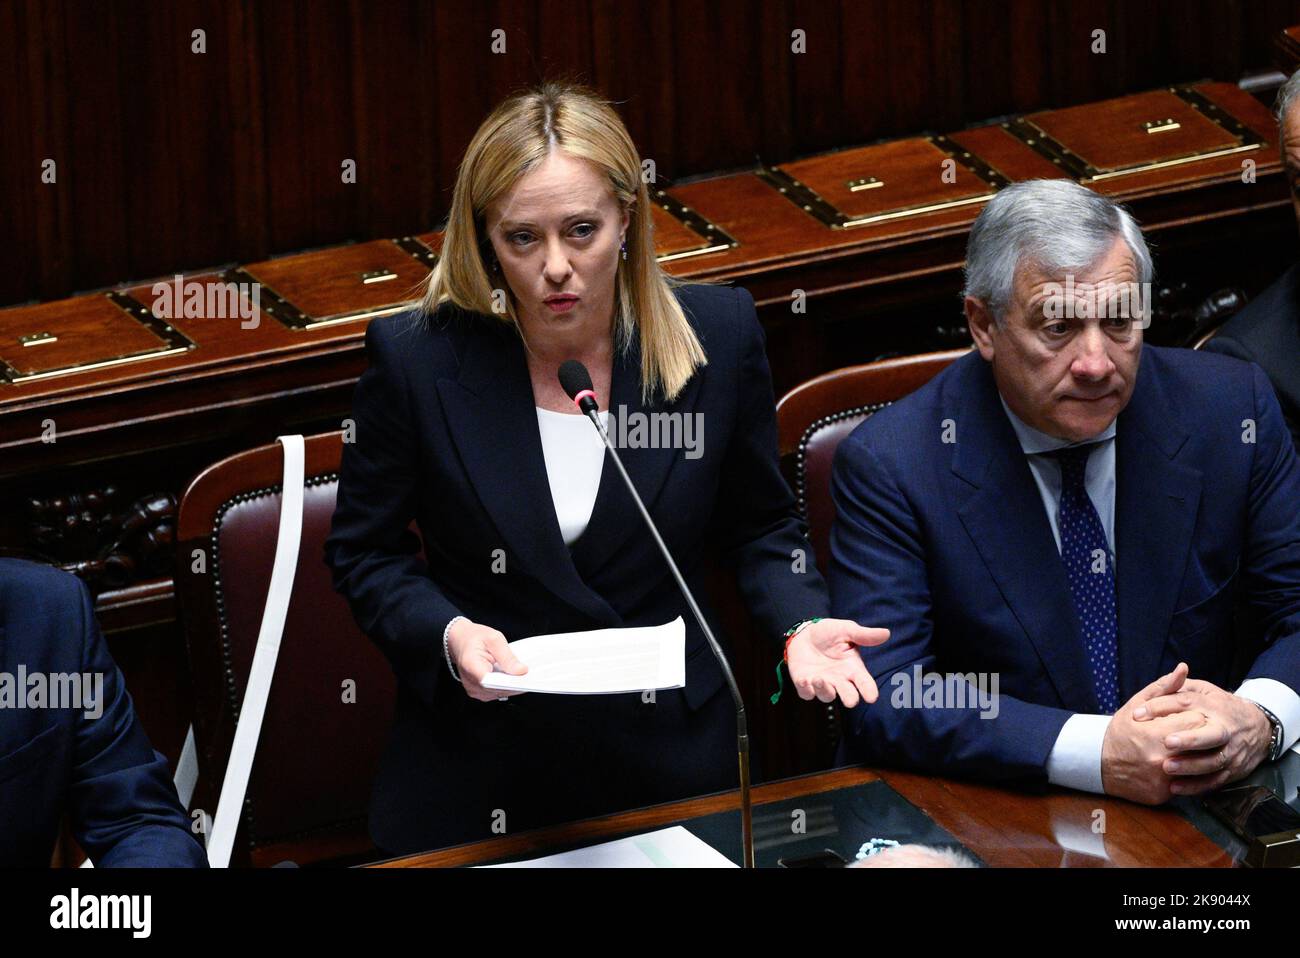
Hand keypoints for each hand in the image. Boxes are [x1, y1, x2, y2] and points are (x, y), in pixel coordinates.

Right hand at [447, 618, 527, 701]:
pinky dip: (507, 686)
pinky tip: (514, 678)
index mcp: (471, 666)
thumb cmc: (474, 638)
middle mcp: (471, 682)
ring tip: (524, 676)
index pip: (492, 682)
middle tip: (532, 677)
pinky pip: (496, 692)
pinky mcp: (479, 692)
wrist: (460, 641)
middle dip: (515, 684)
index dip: (509, 683)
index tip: (524, 680)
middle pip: (498, 690)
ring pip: (499, 693)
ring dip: (512, 686)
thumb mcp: (494, 638)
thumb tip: (521, 671)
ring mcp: (474, 690)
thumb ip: (507, 656)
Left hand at [786, 618, 888, 708]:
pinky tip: (804, 679)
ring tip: (819, 678)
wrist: (804, 633)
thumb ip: (864, 635)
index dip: (869, 690)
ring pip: (827, 696)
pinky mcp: (806, 684)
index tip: (872, 697)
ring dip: (824, 690)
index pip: (864, 682)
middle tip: (850, 700)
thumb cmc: (829, 633)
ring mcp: (823, 683)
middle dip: (849, 699)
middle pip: (848, 696)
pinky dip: (805, 689)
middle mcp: (839, 679)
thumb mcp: (846, 630)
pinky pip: (806, 693)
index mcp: (853, 668)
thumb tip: (886, 633)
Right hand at [1102, 662, 1207, 803]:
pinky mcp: (1163, 796)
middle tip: (1190, 733)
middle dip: (1198, 737)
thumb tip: (1183, 668)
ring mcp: (1163, 781)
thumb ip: (1163, 688)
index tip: (1189, 716)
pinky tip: (1177, 767)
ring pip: (1197, 767)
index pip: (1196, 721)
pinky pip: (1186, 784)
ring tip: (1186, 749)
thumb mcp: (1136, 705)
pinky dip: (1185, 776)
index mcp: (1156, 734)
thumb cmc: (1120, 731)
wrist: (1099, 764)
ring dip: (1195, 757)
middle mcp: (1162, 760)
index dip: (1195, 717)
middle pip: (1200, 744)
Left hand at [1132, 676, 1272, 795]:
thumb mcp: (1203, 690)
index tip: (1137, 713)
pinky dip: (1196, 786)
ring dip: (1191, 766)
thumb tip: (1175, 671)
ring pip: (1214, 761)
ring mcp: (1231, 751)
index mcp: (1213, 706)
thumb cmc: (1219, 706)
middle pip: (1210, 734)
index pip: (1187, 703)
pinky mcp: (1233, 770)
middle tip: (1166, 742)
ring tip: (1167, 767)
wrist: (1258, 728)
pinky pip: (1215, 781)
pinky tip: (1175, 788)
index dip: (1161, 706)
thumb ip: (1182, 685)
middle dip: (1190, 739)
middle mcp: (1225, 728)